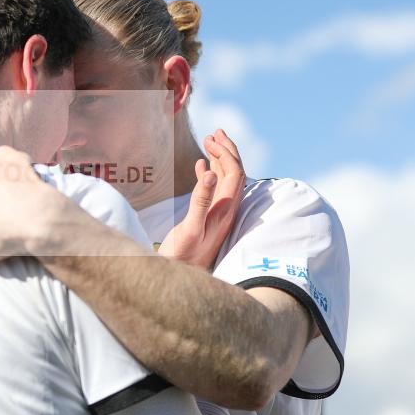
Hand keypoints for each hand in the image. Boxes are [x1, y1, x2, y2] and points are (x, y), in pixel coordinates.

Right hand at [158, 129, 245, 268]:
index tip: (212, 137)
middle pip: (235, 174)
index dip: (227, 153)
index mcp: (225, 211)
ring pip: (226, 181)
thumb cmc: (182, 258)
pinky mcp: (208, 219)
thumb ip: (201, 202)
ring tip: (211, 142)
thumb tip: (211, 174)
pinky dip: (209, 174)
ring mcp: (218, 215)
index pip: (235, 173)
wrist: (178, 281)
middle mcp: (226, 211)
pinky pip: (214, 190)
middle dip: (227, 151)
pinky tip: (201, 168)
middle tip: (215, 132)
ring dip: (220, 160)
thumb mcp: (190, 230)